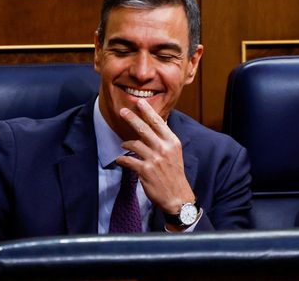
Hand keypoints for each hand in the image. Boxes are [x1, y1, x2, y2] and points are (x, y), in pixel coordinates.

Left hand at [116, 99, 195, 229]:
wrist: (177, 196)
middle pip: (144, 129)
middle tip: (122, 111)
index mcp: (172, 142)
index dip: (148, 111)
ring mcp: (154, 159)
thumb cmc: (175, 173)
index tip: (140, 102)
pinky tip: (120, 160)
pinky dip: (122, 160)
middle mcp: (164, 148)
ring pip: (134, 144)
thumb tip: (156, 124)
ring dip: (126, 144)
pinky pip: (129, 161)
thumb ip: (165, 139)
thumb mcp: (175, 153)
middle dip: (132, 118)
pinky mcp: (145, 171)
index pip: (159, 122)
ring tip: (123, 145)